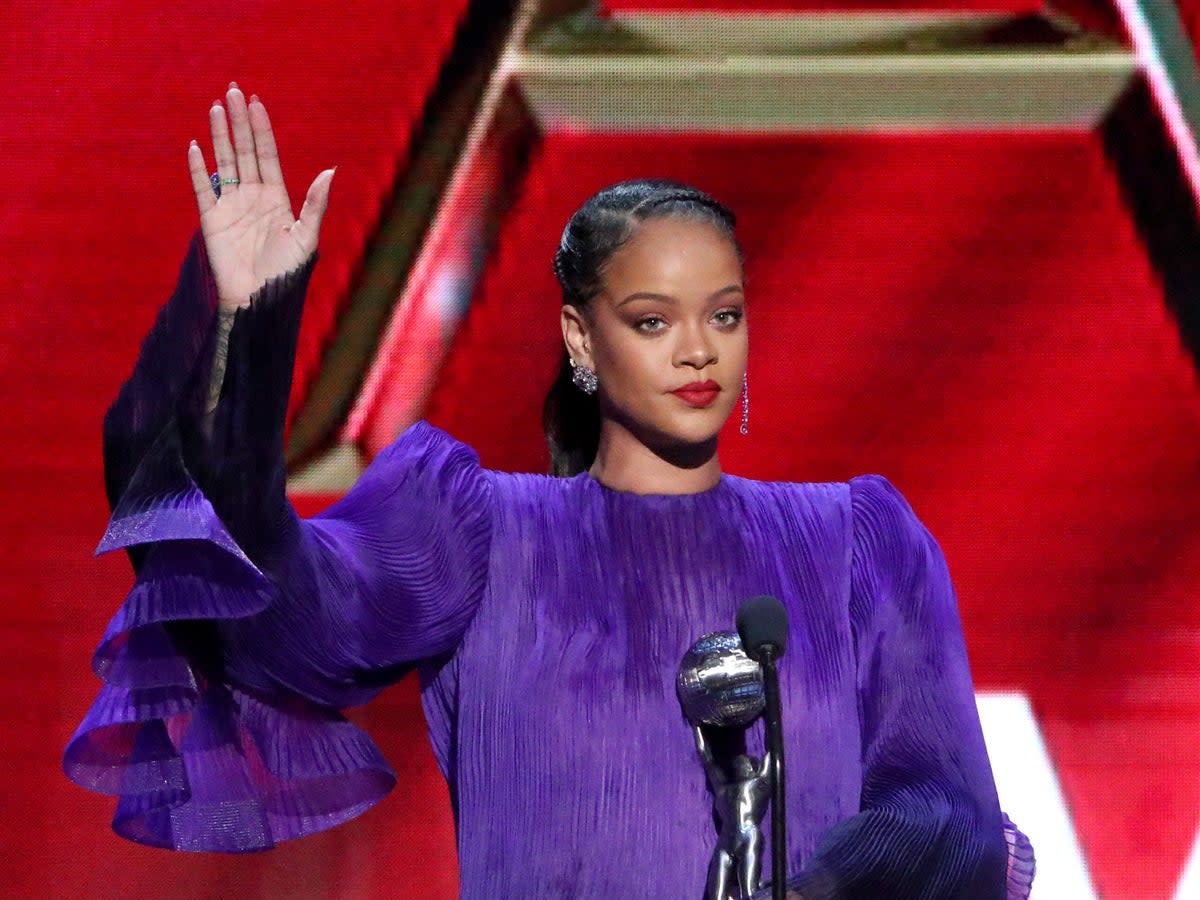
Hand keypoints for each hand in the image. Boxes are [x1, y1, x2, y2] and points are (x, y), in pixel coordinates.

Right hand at [187, 82, 333, 309]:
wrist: (260, 299)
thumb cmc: (287, 273)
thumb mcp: (307, 237)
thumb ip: (315, 204)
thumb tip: (330, 171)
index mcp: (277, 198)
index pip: (267, 155)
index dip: (262, 129)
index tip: (256, 103)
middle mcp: (253, 197)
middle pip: (245, 150)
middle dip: (239, 122)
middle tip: (233, 91)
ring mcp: (231, 206)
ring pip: (224, 162)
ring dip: (219, 135)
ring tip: (216, 107)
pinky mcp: (212, 219)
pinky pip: (203, 188)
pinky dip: (198, 168)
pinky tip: (195, 146)